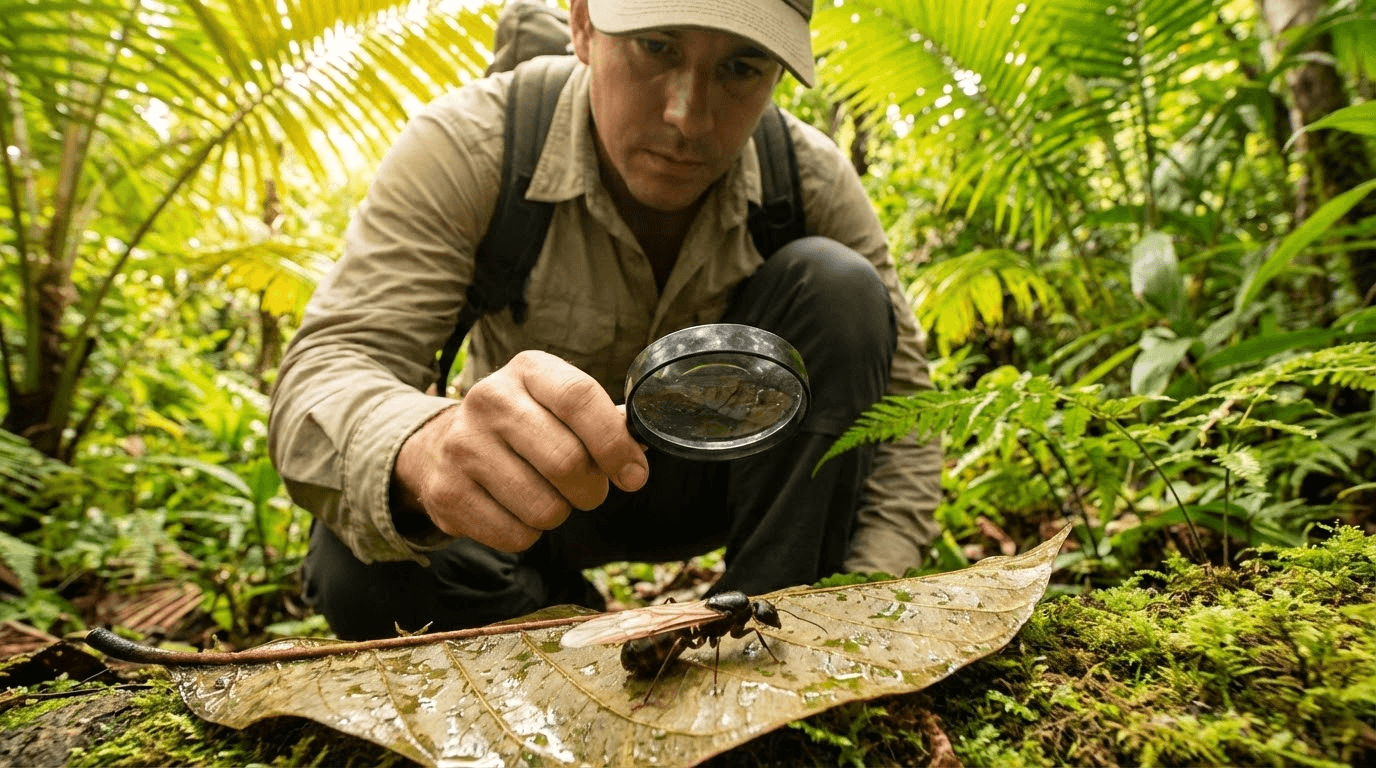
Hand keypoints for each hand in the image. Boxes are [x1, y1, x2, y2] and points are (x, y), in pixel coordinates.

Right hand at [393, 350, 648, 550]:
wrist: (441, 446)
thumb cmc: (523, 426)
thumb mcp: (556, 404)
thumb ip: (602, 421)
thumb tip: (642, 445)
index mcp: (527, 370)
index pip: (579, 398)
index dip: (615, 443)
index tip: (634, 475)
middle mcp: (489, 401)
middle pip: (567, 461)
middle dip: (592, 489)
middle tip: (588, 490)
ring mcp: (462, 447)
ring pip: (544, 508)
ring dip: (559, 513)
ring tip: (546, 496)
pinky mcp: (447, 493)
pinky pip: (516, 535)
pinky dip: (528, 533)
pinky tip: (515, 510)